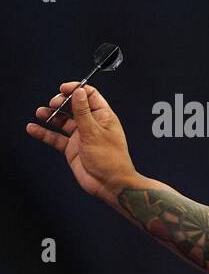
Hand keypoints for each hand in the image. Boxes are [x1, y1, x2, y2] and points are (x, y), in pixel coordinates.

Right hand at [27, 82, 136, 199]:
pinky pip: (55, 138)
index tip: (63, 89)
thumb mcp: (94, 132)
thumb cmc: (111, 160)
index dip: (76, 89)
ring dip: (51, 116)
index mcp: (103, 117)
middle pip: (73, 106)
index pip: (90, 96)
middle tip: (53, 104)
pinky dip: (44, 133)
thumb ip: (83, 112)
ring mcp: (81, 136)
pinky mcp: (72, 149)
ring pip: (63, 122)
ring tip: (40, 112)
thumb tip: (78, 92)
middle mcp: (92, 125)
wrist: (110, 184)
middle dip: (61, 102)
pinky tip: (33, 128)